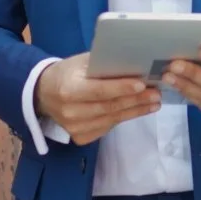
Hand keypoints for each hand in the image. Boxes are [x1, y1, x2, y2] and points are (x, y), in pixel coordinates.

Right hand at [35, 52, 160, 145]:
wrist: (44, 94)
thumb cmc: (68, 73)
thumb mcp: (81, 62)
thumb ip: (103, 63)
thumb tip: (133, 62)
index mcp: (68, 89)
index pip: (99, 90)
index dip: (121, 88)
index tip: (142, 84)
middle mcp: (70, 112)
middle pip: (109, 107)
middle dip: (135, 100)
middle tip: (156, 93)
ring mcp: (74, 128)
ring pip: (111, 119)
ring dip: (136, 111)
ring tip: (154, 102)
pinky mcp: (80, 137)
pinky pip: (107, 127)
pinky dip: (124, 118)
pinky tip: (138, 110)